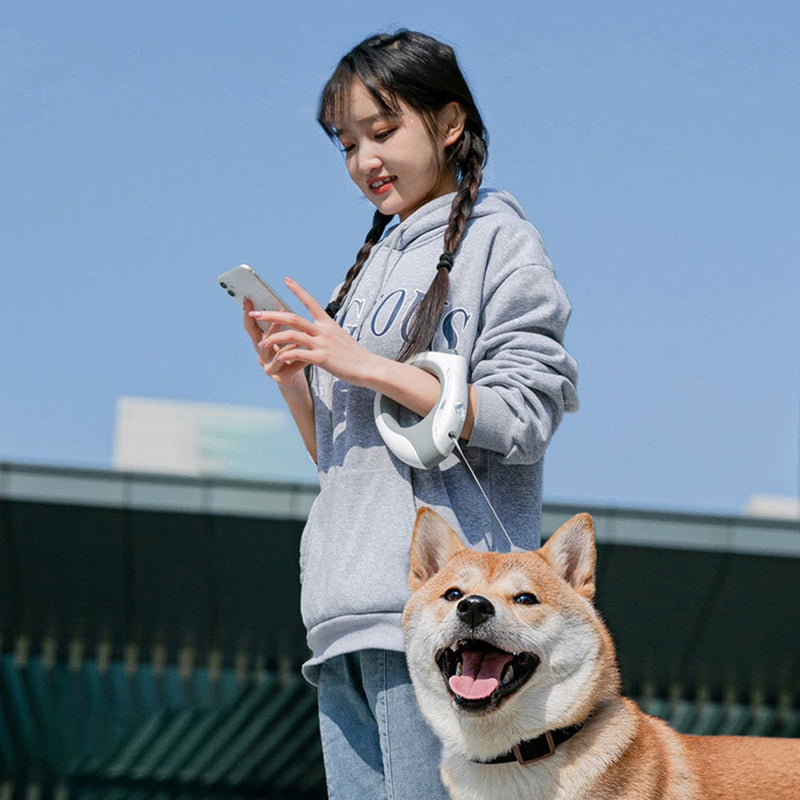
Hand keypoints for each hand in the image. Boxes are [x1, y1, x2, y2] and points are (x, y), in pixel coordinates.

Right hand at [243, 297, 306, 386]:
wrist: (295, 383)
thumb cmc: (290, 357)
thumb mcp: (283, 342)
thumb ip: (280, 329)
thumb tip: (281, 308)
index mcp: (260, 345)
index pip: (250, 328)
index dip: (247, 314)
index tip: (247, 298)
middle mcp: (262, 356)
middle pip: (263, 340)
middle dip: (272, 327)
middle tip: (282, 313)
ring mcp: (270, 368)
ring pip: (278, 353)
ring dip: (290, 344)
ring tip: (302, 336)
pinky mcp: (281, 378)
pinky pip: (292, 365)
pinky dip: (301, 357)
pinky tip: (310, 353)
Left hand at [248, 277, 380, 386]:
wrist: (368, 367)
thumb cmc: (354, 355)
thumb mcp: (339, 337)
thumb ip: (325, 333)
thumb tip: (317, 330)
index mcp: (327, 323)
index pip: (310, 301)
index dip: (297, 290)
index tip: (286, 279)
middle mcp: (323, 330)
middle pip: (292, 317)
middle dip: (271, 315)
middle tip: (256, 313)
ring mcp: (322, 343)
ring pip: (292, 335)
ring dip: (274, 338)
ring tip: (262, 342)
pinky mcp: (322, 358)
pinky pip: (299, 354)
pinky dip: (287, 355)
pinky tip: (279, 358)